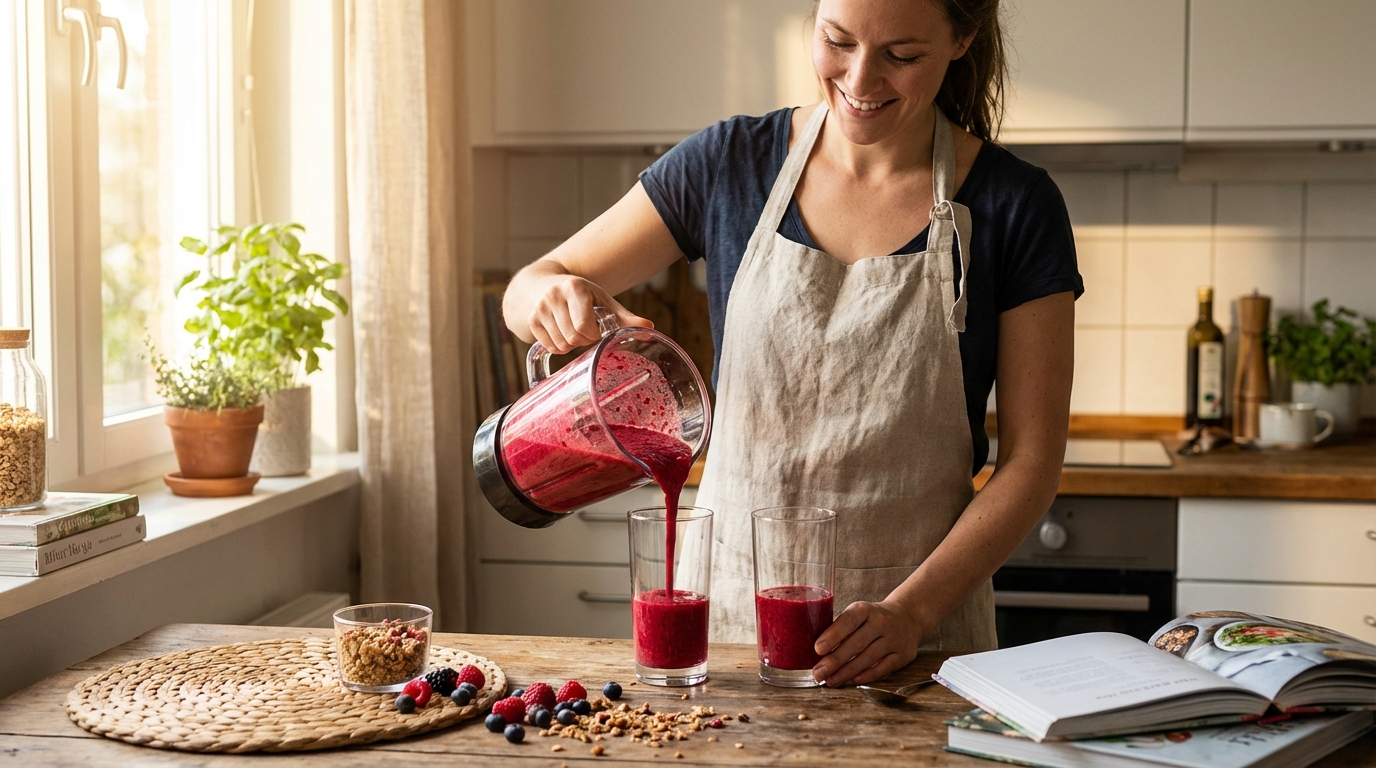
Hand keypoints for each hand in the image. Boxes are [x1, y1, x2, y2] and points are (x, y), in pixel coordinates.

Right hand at [523, 275, 650, 353]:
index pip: (584, 326)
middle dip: (583, 340)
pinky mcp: (530, 319)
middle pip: (573, 338)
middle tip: (586, 331)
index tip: (596, 329)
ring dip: (571, 344)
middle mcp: (554, 296)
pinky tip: (561, 333)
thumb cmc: (579, 293)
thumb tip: (650, 327)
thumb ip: (625, 317)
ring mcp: (540, 308)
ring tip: (573, 330)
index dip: (593, 334)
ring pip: (561, 345)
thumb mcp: (601, 299)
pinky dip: (558, 346)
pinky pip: (550, 347)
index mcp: (575, 288)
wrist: (540, 284)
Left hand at [811, 599, 927, 686]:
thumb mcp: (859, 613)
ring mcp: (893, 639)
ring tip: (830, 681)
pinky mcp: (903, 655)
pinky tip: (853, 680)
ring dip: (847, 672)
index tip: (818, 649)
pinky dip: (868, 675)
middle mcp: (881, 622)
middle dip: (835, 660)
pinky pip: (884, 667)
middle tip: (818, 673)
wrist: (908, 616)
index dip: (833, 635)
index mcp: (865, 609)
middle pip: (856, 643)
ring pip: (868, 658)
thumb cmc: (873, 618)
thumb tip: (816, 651)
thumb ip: (842, 627)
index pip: (848, 620)